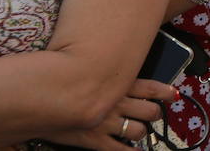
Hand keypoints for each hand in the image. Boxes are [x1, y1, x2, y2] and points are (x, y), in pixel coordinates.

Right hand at [39, 79, 174, 148]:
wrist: (36, 97)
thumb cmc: (60, 79)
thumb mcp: (88, 69)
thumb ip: (106, 73)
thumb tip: (122, 73)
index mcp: (116, 84)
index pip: (149, 88)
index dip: (164, 92)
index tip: (173, 94)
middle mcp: (116, 103)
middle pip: (149, 112)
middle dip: (151, 114)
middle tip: (149, 115)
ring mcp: (106, 123)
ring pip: (138, 131)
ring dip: (139, 132)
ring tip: (136, 131)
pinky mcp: (94, 140)